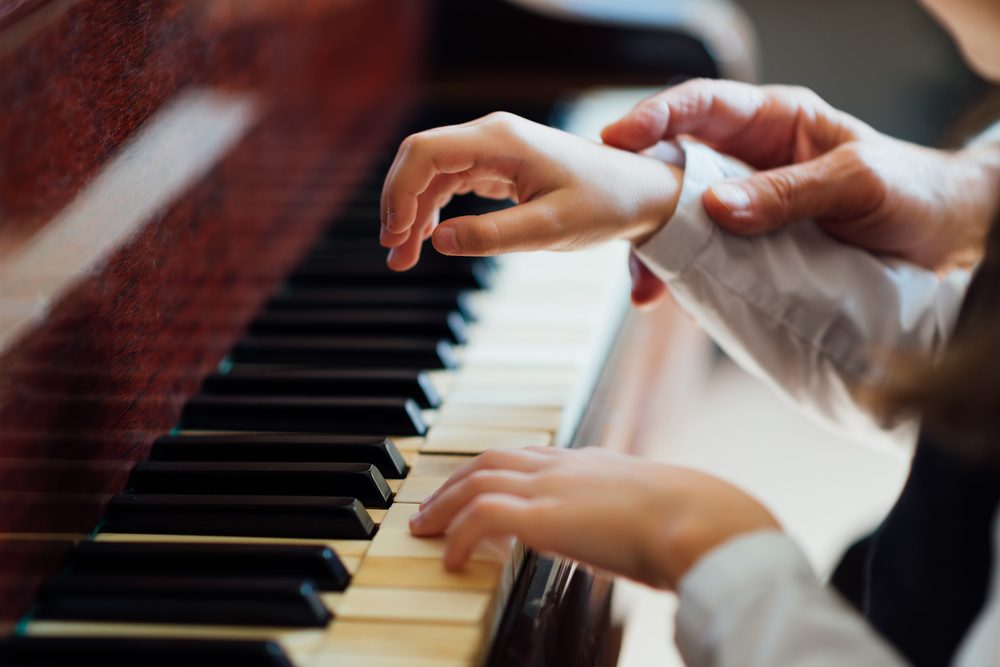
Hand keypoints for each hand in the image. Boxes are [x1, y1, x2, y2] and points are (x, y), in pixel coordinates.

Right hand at [379, 112, 682, 270]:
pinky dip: (433, 211)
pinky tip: (428, 238)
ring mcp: (493, 150)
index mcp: (500, 141)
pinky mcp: (499, 167)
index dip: (400, 192)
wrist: (640, 193)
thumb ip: (493, 236)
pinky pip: (451, 183)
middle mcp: (491, 137)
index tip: (395, 236)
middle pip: (420, 160)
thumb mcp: (550, 229)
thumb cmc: (605, 205)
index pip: (425, 152)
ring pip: (432, 174)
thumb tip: (439, 242)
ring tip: (403, 257)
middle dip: (399, 205)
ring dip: (412, 212)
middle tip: (395, 256)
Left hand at [408, 447, 779, 589]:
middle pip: (492, 458)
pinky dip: (458, 535)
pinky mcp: (543, 515)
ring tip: (424, 530)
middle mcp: (568, 466)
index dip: (500, 469)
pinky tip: (451, 560)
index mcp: (595, 463)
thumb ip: (643, 520)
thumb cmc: (696, 522)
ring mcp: (553, 486)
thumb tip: (651, 546)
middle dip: (456, 480)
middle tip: (433, 506)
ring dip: (444, 505)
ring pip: (477, 479)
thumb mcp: (662, 514)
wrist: (704, 520)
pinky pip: (481, 517)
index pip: (532, 454)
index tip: (480, 485)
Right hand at [603, 79, 999, 303]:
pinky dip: (685, 280)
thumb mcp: (856, 183)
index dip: (654, 118)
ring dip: (657, 251)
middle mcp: (750, 161)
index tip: (617, 139)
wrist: (949, 240)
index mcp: (773, 123)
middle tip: (613, 226)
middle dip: (639, 196)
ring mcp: (747, 206)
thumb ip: (789, 192)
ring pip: (681, 220)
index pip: (700, 106)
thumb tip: (718, 206)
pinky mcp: (750, 249)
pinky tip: (675, 300)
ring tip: (645, 287)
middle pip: (674, 167)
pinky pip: (705, 259)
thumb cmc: (914, 191)